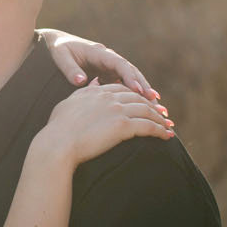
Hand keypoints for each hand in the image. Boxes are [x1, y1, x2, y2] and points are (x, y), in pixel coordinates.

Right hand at [37, 80, 172, 165]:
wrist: (58, 143)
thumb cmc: (58, 128)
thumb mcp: (70, 103)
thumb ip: (85, 92)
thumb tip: (94, 82)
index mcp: (97, 92)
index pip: (122, 89)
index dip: (135, 96)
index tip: (143, 103)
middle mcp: (109, 98)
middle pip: (138, 98)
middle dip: (152, 106)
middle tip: (163, 114)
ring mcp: (117, 110)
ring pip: (146, 111)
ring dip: (160, 119)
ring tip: (168, 127)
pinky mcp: (123, 126)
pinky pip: (148, 126)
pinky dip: (160, 131)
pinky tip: (167, 136)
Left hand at [40, 29, 165, 108]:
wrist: (57, 44)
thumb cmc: (59, 49)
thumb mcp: (61, 56)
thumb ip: (70, 68)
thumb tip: (80, 80)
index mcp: (100, 53)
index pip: (120, 64)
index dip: (130, 77)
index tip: (139, 90)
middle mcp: (110, 60)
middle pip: (132, 72)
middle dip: (145, 87)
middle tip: (156, 102)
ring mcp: (111, 68)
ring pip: (132, 80)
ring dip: (145, 93)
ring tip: (158, 109)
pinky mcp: (110, 76)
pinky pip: (126, 86)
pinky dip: (136, 97)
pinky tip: (146, 110)